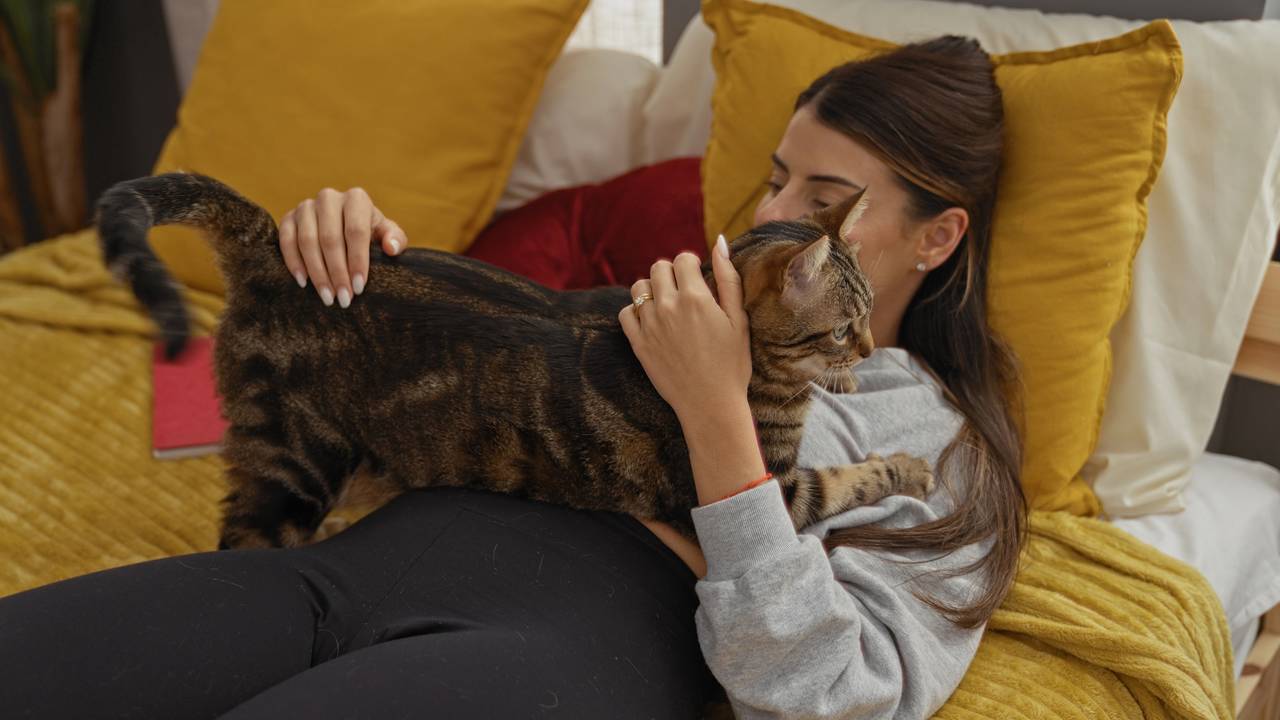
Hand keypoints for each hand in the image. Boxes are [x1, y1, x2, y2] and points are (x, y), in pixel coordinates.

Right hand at [279, 187, 406, 307]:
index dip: (357, 260)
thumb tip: (391, 248)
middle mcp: (329, 198)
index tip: (359, 287)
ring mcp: (305, 207)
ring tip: (328, 297)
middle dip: (337, 272)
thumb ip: (395, 239)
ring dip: (317, 273)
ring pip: (307, 241)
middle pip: (330, 238)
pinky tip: (304, 283)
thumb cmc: (370, 233)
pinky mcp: (288, 218)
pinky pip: (286, 240)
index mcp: (356, 199)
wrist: (344, 225)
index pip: (355, 231)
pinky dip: (294, 263)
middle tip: (344, 298)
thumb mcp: (386, 234)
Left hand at [618, 236, 749, 422]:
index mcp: (695, 297)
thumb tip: (719, 242)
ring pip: (639, 287)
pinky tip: (652, 320)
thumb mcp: (739, 319)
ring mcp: (649, 326)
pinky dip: (636, 311)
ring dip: (652, 290)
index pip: (682, 259)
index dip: (691, 265)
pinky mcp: (638, 344)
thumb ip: (728, 278)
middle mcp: (668, 307)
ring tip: (667, 304)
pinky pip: (626, 313)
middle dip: (671, 274)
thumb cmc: (732, 364)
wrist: (710, 404)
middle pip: (658, 268)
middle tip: (684, 292)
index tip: (698, 278)